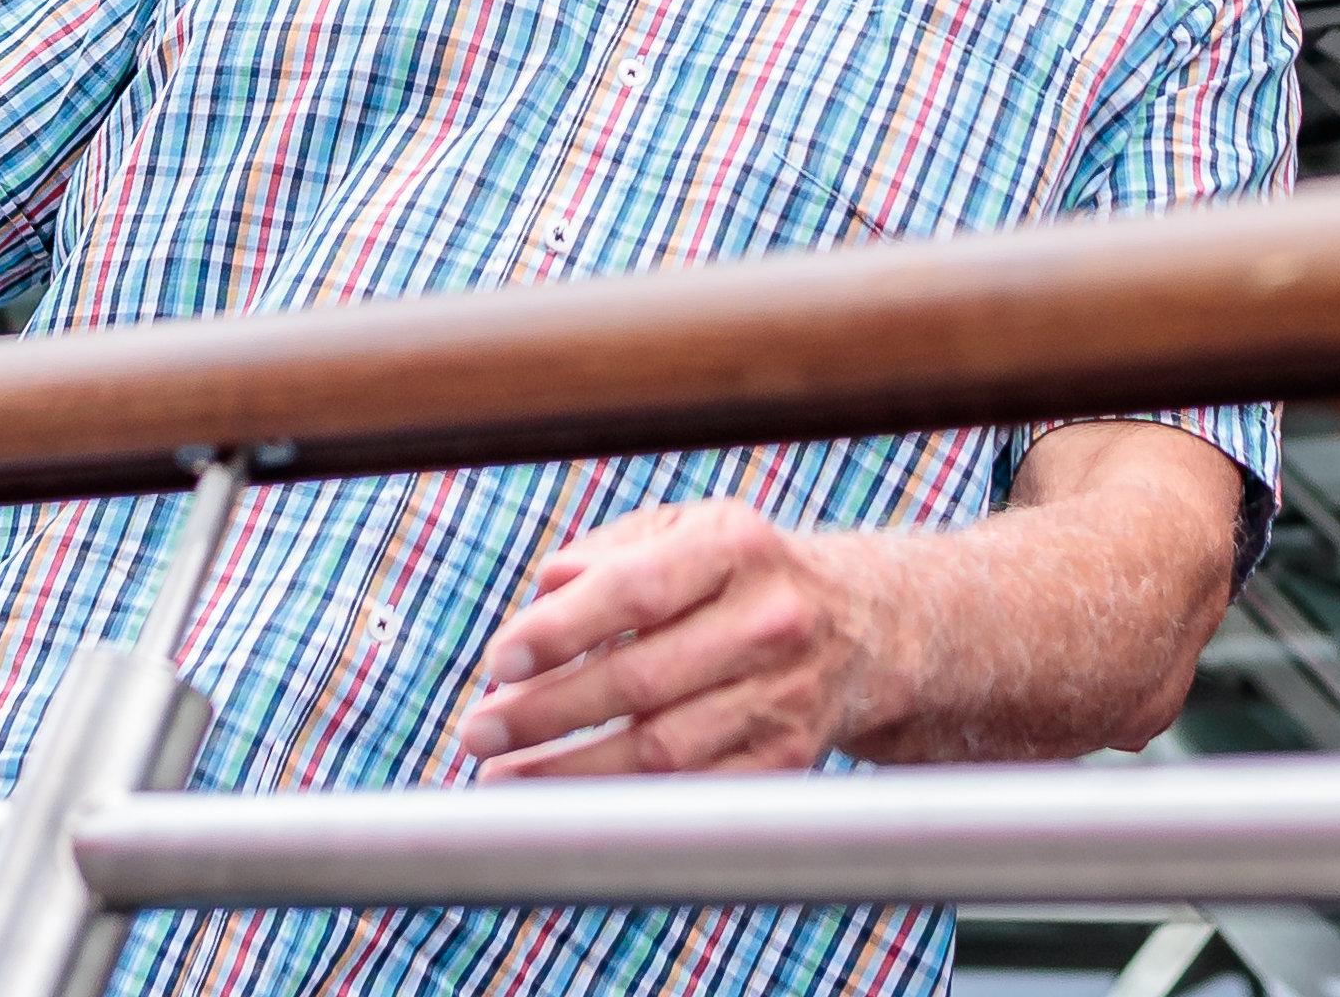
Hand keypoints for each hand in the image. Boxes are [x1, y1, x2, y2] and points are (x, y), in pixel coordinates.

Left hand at [454, 499, 892, 777]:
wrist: (863, 625)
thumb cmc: (733, 573)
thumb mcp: (680, 531)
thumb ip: (602, 556)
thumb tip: (539, 599)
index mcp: (733, 548)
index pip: (634, 592)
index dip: (561, 631)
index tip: (497, 660)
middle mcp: (769, 623)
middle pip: (642, 682)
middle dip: (546, 714)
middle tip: (476, 731)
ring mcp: (785, 698)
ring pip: (664, 753)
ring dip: (572, 773)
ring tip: (501, 779)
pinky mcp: (788, 761)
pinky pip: (696, 795)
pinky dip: (626, 807)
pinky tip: (568, 806)